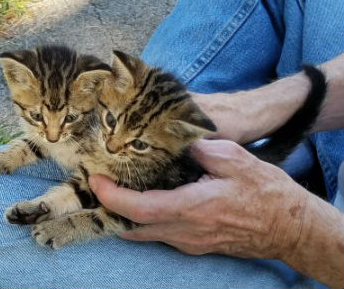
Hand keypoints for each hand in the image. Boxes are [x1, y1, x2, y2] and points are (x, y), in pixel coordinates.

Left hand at [89, 139, 306, 258]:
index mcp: (191, 208)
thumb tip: (177, 139)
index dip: (111, 196)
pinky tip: (143, 201)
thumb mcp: (235, 159)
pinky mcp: (194, 245)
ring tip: (114, 190)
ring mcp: (188, 242)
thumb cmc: (265, 193)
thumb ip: (201, 149)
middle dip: (109, 207)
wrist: (288, 227)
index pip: (138, 208)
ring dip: (124, 215)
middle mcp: (184, 231)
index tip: (95, 180)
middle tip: (97, 183)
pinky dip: (142, 220)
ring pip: (142, 234)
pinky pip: (158, 235)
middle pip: (131, 226)